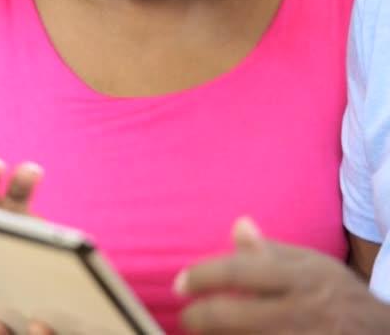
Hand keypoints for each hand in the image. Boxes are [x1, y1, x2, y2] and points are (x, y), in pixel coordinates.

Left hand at [174, 218, 389, 334]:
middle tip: (186, 316)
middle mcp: (300, 310)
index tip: (180, 283)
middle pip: (233, 316)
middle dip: (199, 317)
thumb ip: (269, 250)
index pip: (239, 272)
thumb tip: (238, 225)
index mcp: (299, 276)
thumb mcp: (309, 263)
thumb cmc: (334, 292)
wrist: (377, 332)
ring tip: (204, 331)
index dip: (202, 277)